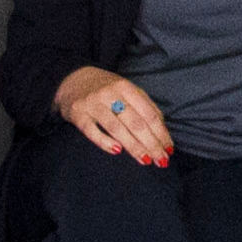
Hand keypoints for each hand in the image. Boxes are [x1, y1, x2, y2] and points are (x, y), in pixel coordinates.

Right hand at [55, 62, 171, 165]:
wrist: (72, 80)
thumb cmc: (106, 89)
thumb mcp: (127, 90)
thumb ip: (145, 105)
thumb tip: (162, 128)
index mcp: (127, 88)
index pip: (149, 114)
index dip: (161, 133)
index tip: (169, 149)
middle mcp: (110, 94)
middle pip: (136, 123)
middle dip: (151, 144)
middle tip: (161, 161)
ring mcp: (93, 104)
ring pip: (117, 128)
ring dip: (134, 147)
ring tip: (146, 160)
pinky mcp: (78, 115)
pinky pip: (92, 131)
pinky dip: (105, 142)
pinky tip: (117, 151)